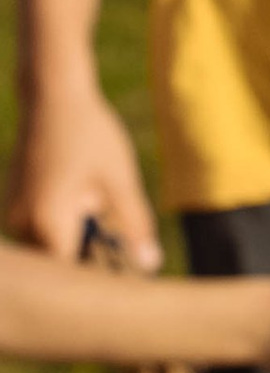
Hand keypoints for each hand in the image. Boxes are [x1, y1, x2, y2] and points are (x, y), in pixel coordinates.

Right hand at [9, 88, 160, 267]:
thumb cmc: (90, 133)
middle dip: (88, 259)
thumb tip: (151, 264)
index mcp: (46, 223)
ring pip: (48, 246)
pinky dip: (62, 225)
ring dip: (75, 240)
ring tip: (99, 212)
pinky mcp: (15, 202)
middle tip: (119, 243)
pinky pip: (40, 229)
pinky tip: (84, 202)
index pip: (70, 274)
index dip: (98, 278)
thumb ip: (134, 224)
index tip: (124, 271)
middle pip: (58, 264)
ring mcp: (15, 213)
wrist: (52, 94)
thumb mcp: (119, 179)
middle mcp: (22, 224)